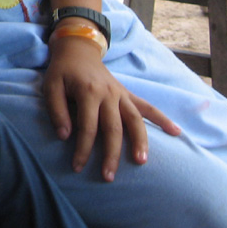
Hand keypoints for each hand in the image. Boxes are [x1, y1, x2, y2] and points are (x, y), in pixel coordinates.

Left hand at [43, 34, 180, 180]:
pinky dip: (162, 119)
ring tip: (141, 161)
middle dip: (111, 154)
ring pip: (135, 120)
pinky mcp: (128, 94)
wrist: (78, 50)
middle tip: (108, 177)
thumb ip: (56, 110)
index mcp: (88, 91)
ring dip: (140, 141)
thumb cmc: (62, 71)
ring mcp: (121, 94)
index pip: (87, 127)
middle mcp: (109, 93)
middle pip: (113, 128)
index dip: (83, 149)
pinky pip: (148, 107)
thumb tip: (64, 136)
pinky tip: (176, 132)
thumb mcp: (50, 86)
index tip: (77, 167)